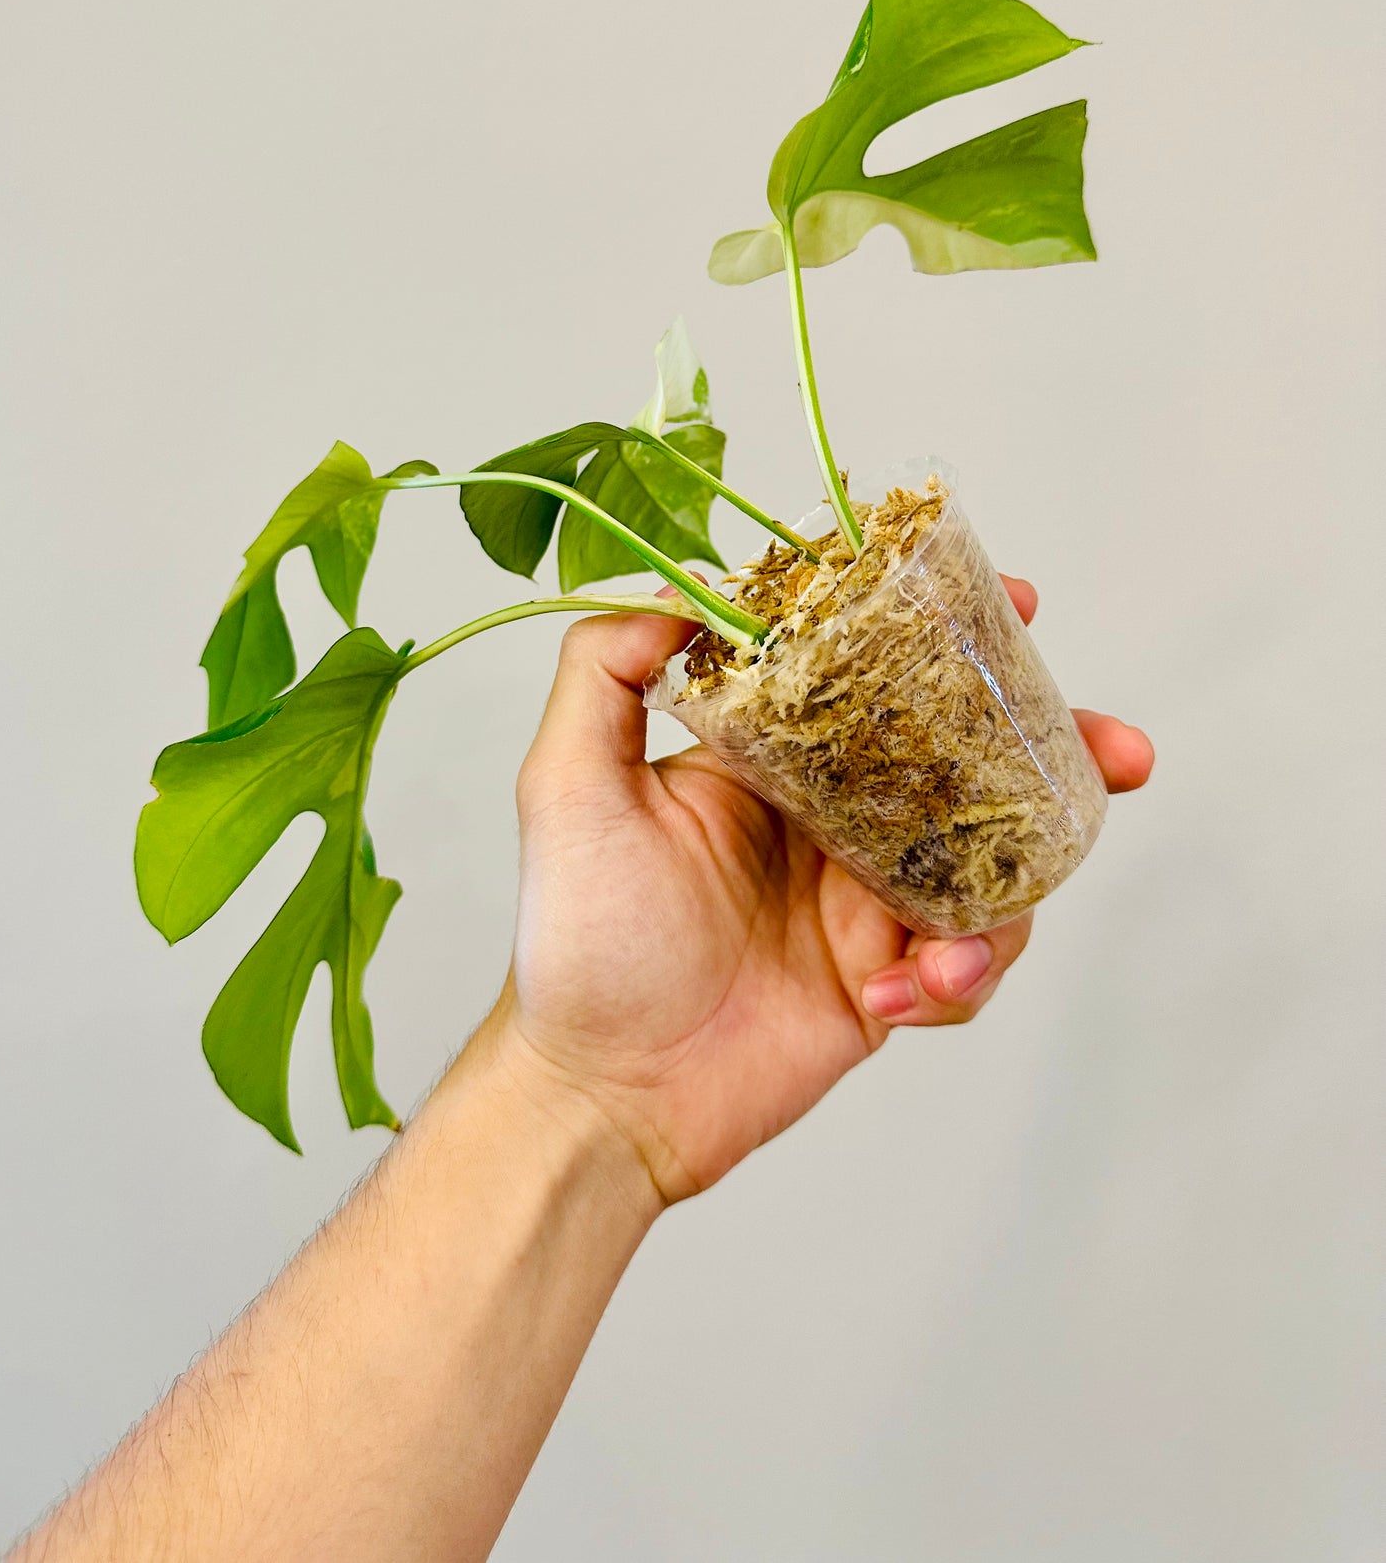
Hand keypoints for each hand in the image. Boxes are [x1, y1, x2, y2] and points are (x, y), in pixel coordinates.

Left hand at [500, 578, 1151, 1206]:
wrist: (606, 1095)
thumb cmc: (579, 939)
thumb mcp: (565, 786)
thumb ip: (604, 673)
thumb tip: (682, 590)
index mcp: (772, 755)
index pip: (875, 667)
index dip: (948, 629)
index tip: (1009, 602)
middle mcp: (832, 814)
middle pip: (969, 755)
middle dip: (1055, 745)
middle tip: (1119, 751)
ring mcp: (869, 896)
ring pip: (995, 862)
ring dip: (1014, 893)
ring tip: (945, 949)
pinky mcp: (891, 976)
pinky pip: (969, 962)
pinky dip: (957, 978)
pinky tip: (896, 996)